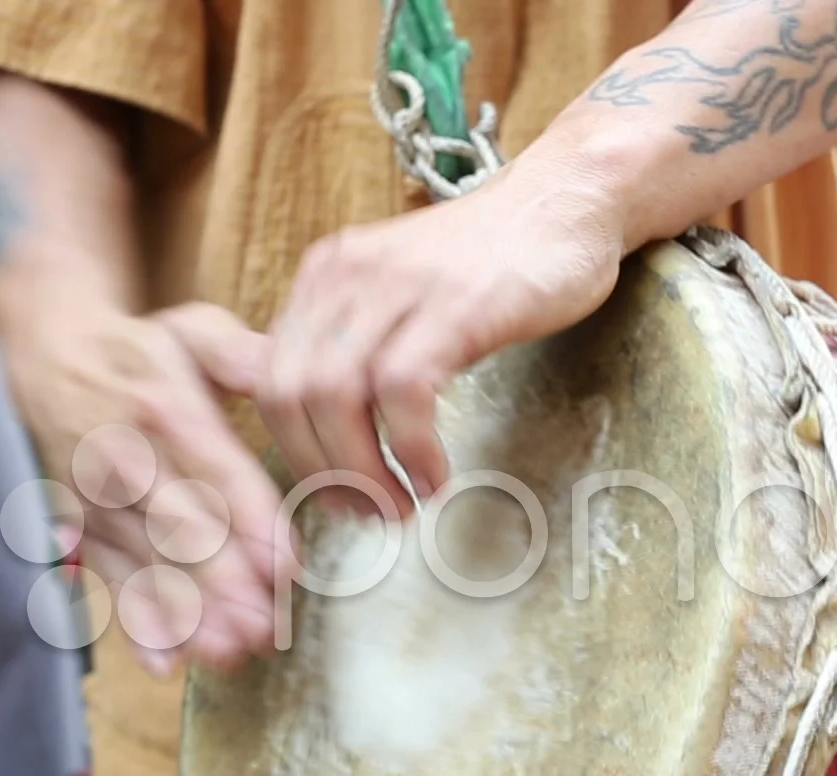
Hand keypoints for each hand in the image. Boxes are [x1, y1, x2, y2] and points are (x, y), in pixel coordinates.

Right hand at [6, 300, 288, 674]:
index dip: (251, 522)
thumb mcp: (191, 330)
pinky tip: (163, 662)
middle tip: (263, 626)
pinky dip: (134, 624)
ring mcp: (98, 501)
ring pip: (149, 565)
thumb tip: (280, 367)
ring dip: (188, 614)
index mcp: (166, 408)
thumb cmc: (139, 353)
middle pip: (181, 529)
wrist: (43, 357)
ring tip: (229, 652)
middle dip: (222, 583)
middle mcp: (126, 459)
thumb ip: (239, 352)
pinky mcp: (79, 529)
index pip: (216, 471)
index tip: (284, 566)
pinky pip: (108, 581)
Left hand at [257, 162, 626, 515]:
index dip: (294, 453)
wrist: (565, 201)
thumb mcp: (397, 293)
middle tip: (365, 514)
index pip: (270, 380)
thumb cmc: (490, 261)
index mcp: (325, 277)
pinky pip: (403, 390)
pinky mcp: (453, 303)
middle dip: (322, 472)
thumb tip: (309, 413)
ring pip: (335, 396)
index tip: (333, 495)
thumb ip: (351, 340)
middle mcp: (346, 275)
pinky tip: (434, 476)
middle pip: (290, 394)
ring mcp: (398, 285)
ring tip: (400, 505)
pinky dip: (411, 448)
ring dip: (362, 471)